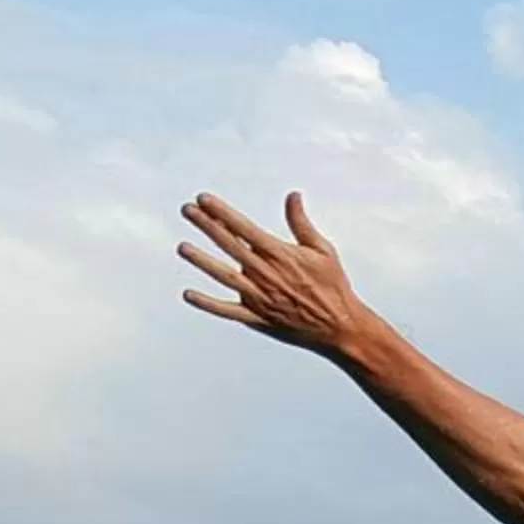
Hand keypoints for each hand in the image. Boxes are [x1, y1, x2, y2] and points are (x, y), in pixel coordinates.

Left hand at [177, 192, 372, 357]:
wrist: (341, 328)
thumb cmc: (334, 287)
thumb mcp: (323, 250)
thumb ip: (301, 223)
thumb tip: (293, 195)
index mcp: (281, 255)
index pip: (244, 228)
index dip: (221, 212)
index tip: (202, 199)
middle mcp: (266, 274)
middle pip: (229, 245)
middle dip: (206, 225)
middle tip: (186, 210)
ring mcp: (260, 297)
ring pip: (224, 276)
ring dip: (202, 260)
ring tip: (183, 247)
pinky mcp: (258, 318)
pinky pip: (228, 310)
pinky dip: (208, 304)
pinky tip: (188, 294)